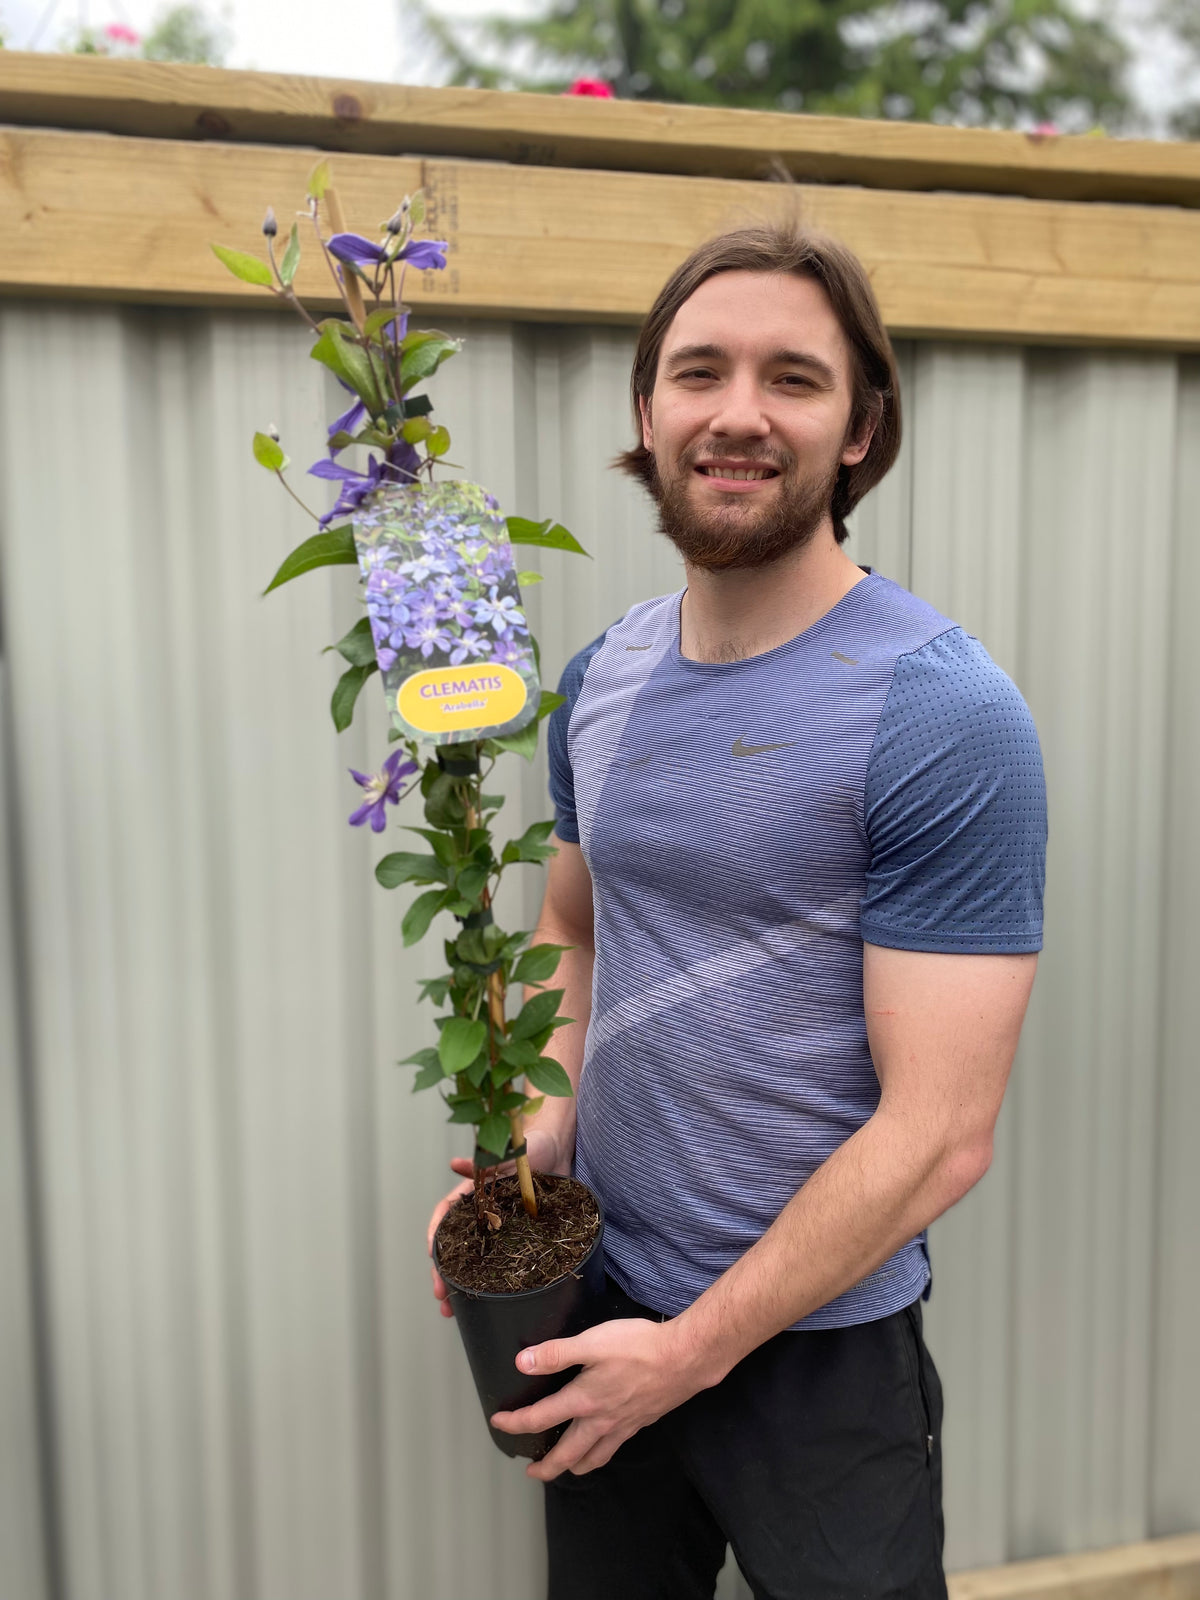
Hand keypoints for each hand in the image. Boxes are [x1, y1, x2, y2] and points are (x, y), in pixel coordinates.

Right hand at [427, 1126, 563, 1317]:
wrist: (555, 1150)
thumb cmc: (527, 1148)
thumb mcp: (505, 1155)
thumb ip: (482, 1164)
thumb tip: (454, 1164)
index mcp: (474, 1193)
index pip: (446, 1215)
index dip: (435, 1235)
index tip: (431, 1256)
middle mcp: (481, 1212)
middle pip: (454, 1245)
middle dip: (443, 1271)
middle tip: (440, 1295)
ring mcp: (498, 1225)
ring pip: (473, 1258)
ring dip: (460, 1283)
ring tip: (452, 1309)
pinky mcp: (517, 1234)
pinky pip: (498, 1260)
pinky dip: (489, 1281)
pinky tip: (485, 1302)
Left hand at [490, 1316, 708, 1480]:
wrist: (684, 1358)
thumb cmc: (639, 1347)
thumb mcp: (592, 1342)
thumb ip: (556, 1353)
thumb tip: (522, 1363)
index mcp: (583, 1400)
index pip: (540, 1418)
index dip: (515, 1423)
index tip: (498, 1423)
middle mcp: (600, 1421)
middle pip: (566, 1454)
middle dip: (546, 1467)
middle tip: (532, 1472)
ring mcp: (622, 1426)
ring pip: (593, 1458)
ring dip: (574, 1466)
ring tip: (566, 1467)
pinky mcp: (641, 1422)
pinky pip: (614, 1448)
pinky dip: (601, 1454)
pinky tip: (603, 1444)